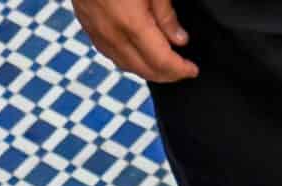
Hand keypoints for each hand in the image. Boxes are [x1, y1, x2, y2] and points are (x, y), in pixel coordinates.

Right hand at [72, 0, 197, 80]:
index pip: (161, 61)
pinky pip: (111, 54)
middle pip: (144, 70)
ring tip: (164, 66)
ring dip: (148, 71)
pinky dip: (129, 61)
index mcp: (132, 24)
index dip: (180, 69)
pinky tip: (138, 55)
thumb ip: (166, 14)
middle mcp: (113, 35)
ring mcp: (98, 33)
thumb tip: (179, 39)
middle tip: (182, 70)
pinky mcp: (88, 27)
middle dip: (167, 75)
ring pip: (126, 66)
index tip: (192, 70)